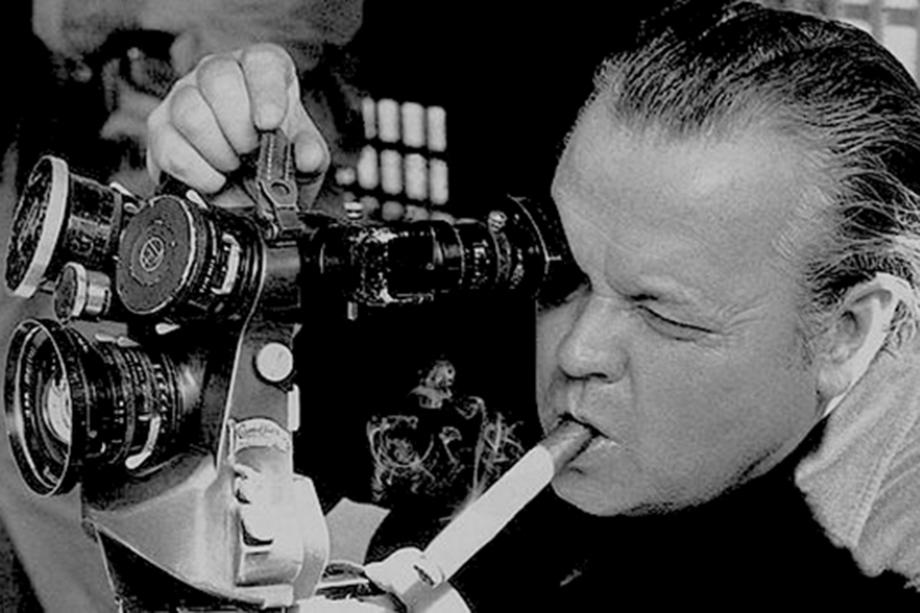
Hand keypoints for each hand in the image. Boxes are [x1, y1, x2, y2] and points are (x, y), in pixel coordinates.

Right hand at [146, 43, 327, 204]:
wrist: (248, 192)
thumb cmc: (277, 160)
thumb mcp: (304, 159)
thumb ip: (310, 154)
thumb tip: (307, 156)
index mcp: (261, 69)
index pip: (260, 62)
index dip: (266, 92)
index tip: (270, 123)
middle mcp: (218, 73)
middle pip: (218, 81)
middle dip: (240, 129)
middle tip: (251, 152)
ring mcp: (184, 96)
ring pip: (190, 112)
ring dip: (218, 151)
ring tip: (233, 166)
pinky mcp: (160, 129)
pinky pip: (168, 146)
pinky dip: (196, 171)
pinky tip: (214, 179)